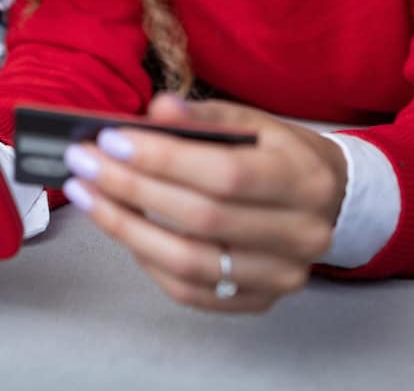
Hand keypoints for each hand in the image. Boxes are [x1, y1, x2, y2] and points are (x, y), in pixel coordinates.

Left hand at [61, 94, 345, 313]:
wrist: (328, 200)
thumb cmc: (279, 155)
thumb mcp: (253, 121)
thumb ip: (203, 117)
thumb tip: (157, 111)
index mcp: (302, 178)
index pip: (224, 174)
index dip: (162, 160)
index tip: (109, 141)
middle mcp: (301, 233)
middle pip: (202, 219)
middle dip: (131, 189)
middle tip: (84, 165)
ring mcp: (283, 274)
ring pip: (191, 264)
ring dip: (127, 230)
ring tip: (89, 198)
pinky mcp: (260, 301)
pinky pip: (192, 293)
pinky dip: (149, 263)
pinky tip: (122, 231)